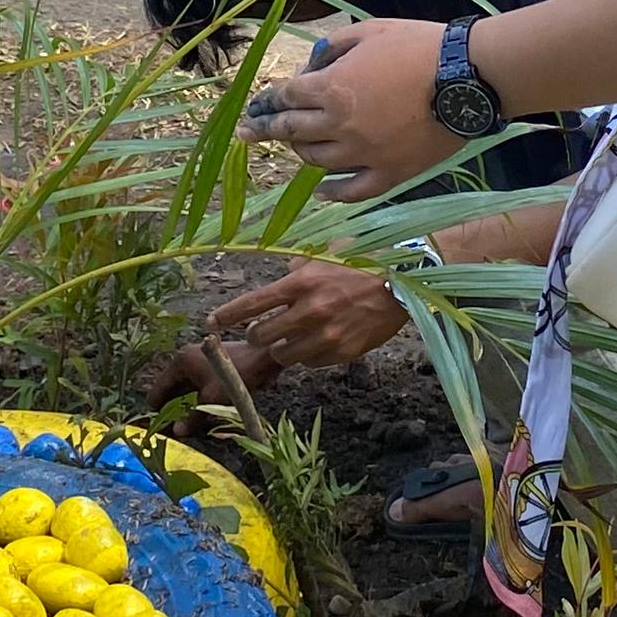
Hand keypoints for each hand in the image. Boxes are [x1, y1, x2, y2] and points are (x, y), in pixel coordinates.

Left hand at [204, 263, 413, 377]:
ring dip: (282, 348)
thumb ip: (298, 268)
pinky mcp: (343, 353)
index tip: (211, 322)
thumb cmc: (365, 260)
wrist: (406, 280)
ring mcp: (327, 336)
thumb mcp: (326, 253)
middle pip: (261, 336)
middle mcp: (310, 312)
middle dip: (255, 335)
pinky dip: (310, 355)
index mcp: (301, 283)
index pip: (251, 304)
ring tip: (291, 337)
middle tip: (258, 331)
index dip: (226, 315)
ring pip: (284, 355)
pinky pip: (312, 362)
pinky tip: (320, 340)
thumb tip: (281, 278)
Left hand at [249, 17, 454, 199]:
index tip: (257, 103)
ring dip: (299, 152)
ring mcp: (363, 154)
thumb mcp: (371, 31)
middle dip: (263, 129)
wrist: (468, 77)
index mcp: (332, 88)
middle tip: (246, 132)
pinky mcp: (389, 174)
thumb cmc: (420, 46)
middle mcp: (339, 125)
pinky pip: (352, 191)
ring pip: (316, 161)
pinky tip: (321, 191)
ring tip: (294, 147)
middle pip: (291, 131)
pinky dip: (332, 192)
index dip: (268, 98)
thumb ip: (335, 47)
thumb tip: (314, 62)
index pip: (286, 96)